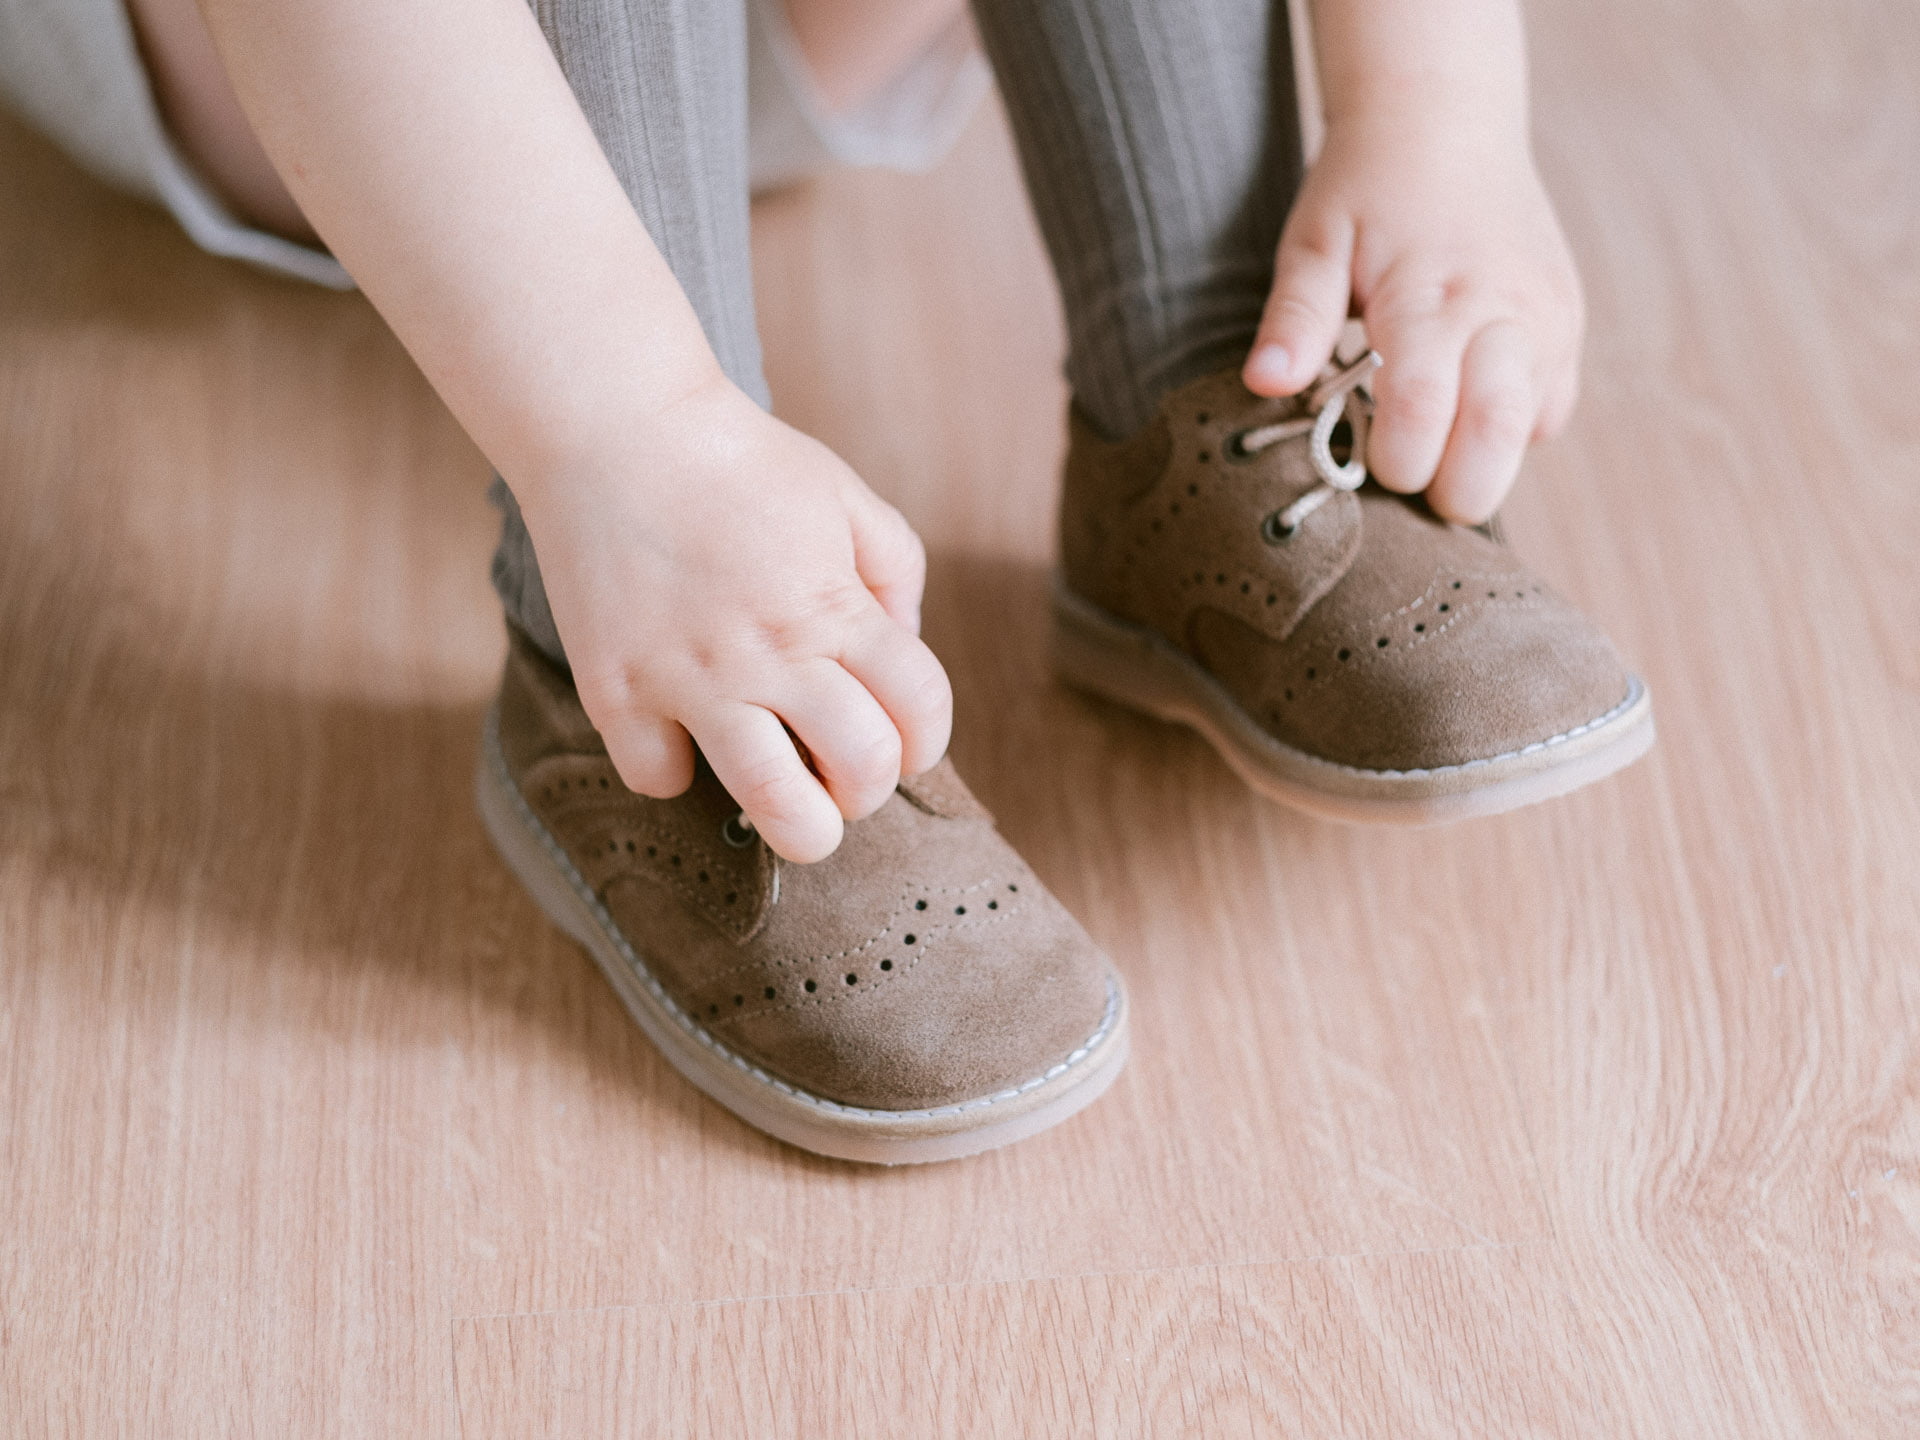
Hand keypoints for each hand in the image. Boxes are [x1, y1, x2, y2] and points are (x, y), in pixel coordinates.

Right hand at [516, 374, 951, 863]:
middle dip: (868, 793)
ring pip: (771, 803)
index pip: (920, 710)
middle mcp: (772, 651)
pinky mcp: (617, 690)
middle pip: (861, 771)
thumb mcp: (846, 496)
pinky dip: (676, 772)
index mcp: (837, 606)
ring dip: (800, 825)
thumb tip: (904, 646)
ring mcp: (692, 678)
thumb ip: (896, 572)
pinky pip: (660, 779)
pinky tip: (682, 738)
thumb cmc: (740, 462)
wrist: (619, 426)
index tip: (906, 743)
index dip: (927, 742)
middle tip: (845, 779)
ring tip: (794, 810)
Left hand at [1242, 111, 1584, 522]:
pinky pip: (1547, 412)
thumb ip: (1293, 319)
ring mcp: (1549, 321)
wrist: (1446, 122)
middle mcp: (1505, 312)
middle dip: (1446, 488)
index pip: (1423, 413)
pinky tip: (1461, 404)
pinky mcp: (1569, 326)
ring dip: (1478, 463)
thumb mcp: (1313, 242)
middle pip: (1493, 440)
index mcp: (1430, 297)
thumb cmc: (1364, 190)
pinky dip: (1505, 432)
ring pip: (1527, 433)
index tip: (1359, 455)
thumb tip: (1263, 384)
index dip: (1392, 460)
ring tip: (1428, 437)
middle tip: (1400, 472)